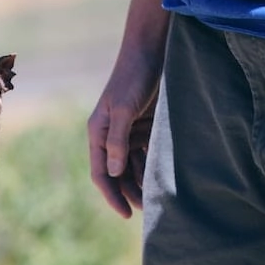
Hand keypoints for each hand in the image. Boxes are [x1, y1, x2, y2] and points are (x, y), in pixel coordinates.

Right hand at [87, 50, 160, 217]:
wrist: (152, 50)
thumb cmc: (133, 76)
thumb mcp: (123, 108)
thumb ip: (117, 141)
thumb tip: (114, 173)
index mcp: (97, 132)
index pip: (101, 173)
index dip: (112, 195)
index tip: (127, 214)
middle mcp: (110, 136)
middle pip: (117, 174)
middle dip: (130, 192)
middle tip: (150, 212)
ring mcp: (128, 131)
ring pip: (134, 166)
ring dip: (143, 182)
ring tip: (160, 200)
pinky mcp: (145, 126)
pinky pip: (148, 153)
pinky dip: (154, 167)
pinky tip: (166, 178)